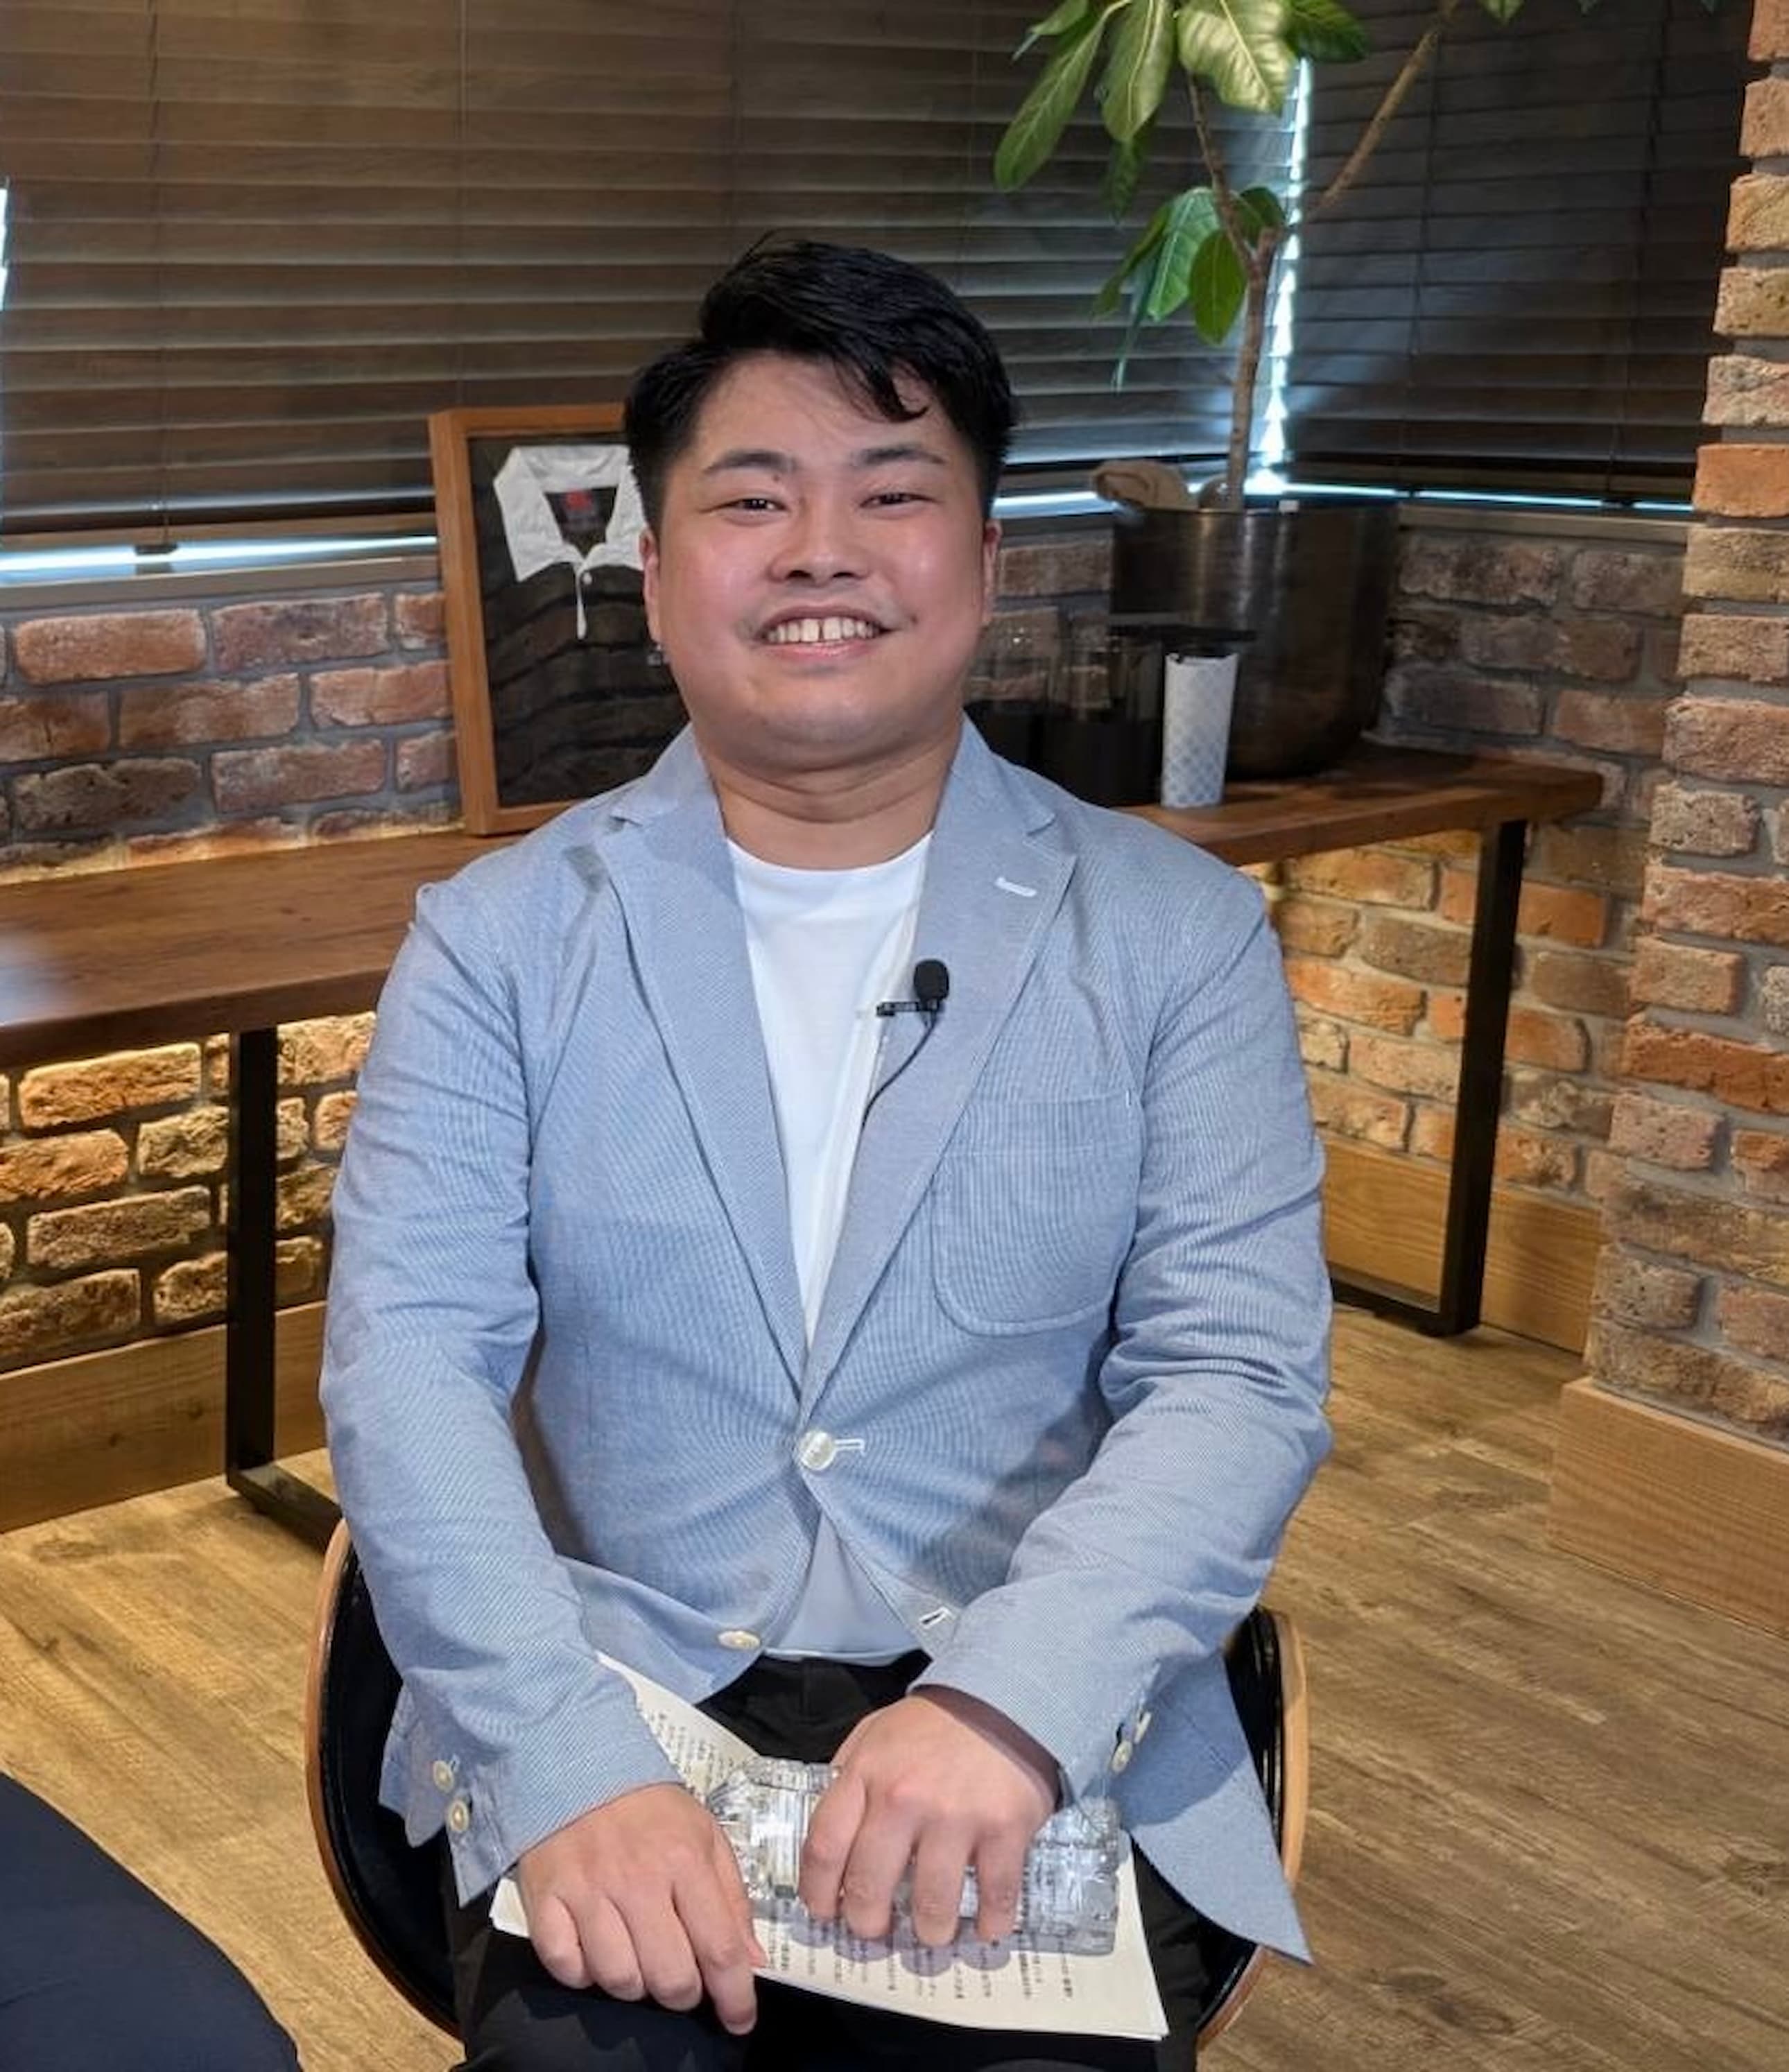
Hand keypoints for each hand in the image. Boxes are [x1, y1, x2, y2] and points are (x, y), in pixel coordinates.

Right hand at [514, 1783, 766, 2033]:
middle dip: (684, 1995)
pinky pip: (566, 1967)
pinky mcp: (545, 1900)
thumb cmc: (648, 1807)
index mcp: (685, 1859)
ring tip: (638, 1959)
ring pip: (619, 1980)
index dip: (735, 1996)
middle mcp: (637, 1879)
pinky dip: (582, 1973)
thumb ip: (732, 1898)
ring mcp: (587, 1891)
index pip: (720, 1947)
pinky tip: (594, 1951)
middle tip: (682, 1980)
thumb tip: (751, 1961)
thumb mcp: (705, 1835)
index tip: (740, 2019)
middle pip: (670, 1977)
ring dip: (635, 1985)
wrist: (577, 1763)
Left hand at [798, 1688, 1057, 1945]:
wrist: (1003, 1698)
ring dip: (930, 1932)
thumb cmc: (932, 1726)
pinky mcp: (1005, 1829)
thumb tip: (828, 1836)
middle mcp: (904, 1799)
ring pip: (931, 1908)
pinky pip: (994, 1898)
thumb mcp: (874, 1735)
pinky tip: (985, 1926)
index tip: (827, 1912)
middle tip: (878, 1928)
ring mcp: (956, 1817)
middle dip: (869, 1925)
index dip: (818, 1894)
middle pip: (869, 1889)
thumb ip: (847, 1780)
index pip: (823, 1848)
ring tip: (933, 1930)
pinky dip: (990, 1924)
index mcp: (866, 1775)